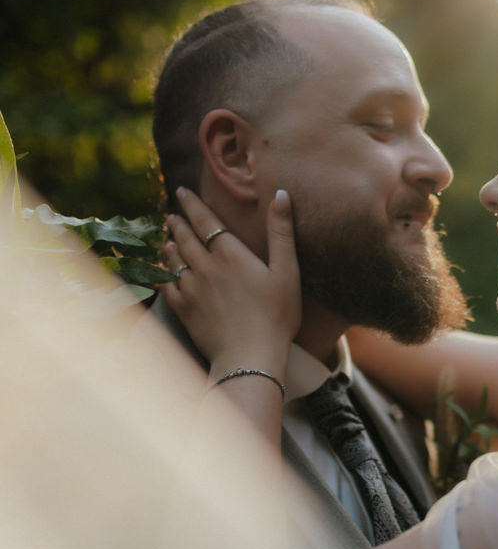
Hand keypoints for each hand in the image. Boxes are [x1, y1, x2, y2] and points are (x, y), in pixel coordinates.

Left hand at [158, 187, 300, 376]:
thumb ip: (281, 232)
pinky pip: (167, 287)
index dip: (193, 205)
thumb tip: (281, 194)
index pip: (206, 221)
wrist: (251, 356)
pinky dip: (162, 276)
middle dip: (178, 223)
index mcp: (231, 255)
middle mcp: (206, 267)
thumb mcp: (287, 272)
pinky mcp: (185, 310)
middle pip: (186, 238)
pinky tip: (160, 273)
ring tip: (167, 240)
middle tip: (172, 214)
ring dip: (170, 247)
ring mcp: (192, 289)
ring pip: (174, 261)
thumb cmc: (276, 316)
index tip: (182, 192)